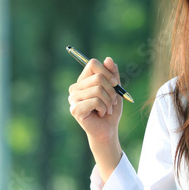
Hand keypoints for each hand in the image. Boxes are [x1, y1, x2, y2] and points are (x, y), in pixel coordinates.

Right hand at [68, 56, 123, 177]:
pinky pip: (95, 101)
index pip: (92, 64)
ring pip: (98, 89)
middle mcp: (75, 88)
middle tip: (112, 101)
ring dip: (109, 101)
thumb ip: (112, 74)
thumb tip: (108, 59)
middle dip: (111, 90)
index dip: (107, 72)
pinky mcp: (75, 109)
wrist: (107, 131)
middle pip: (98, 77)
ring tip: (107, 109)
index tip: (115, 84)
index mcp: (83, 80)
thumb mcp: (115, 89)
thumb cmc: (110, 110)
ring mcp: (73, 99)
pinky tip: (100, 114)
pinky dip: (103, 108)